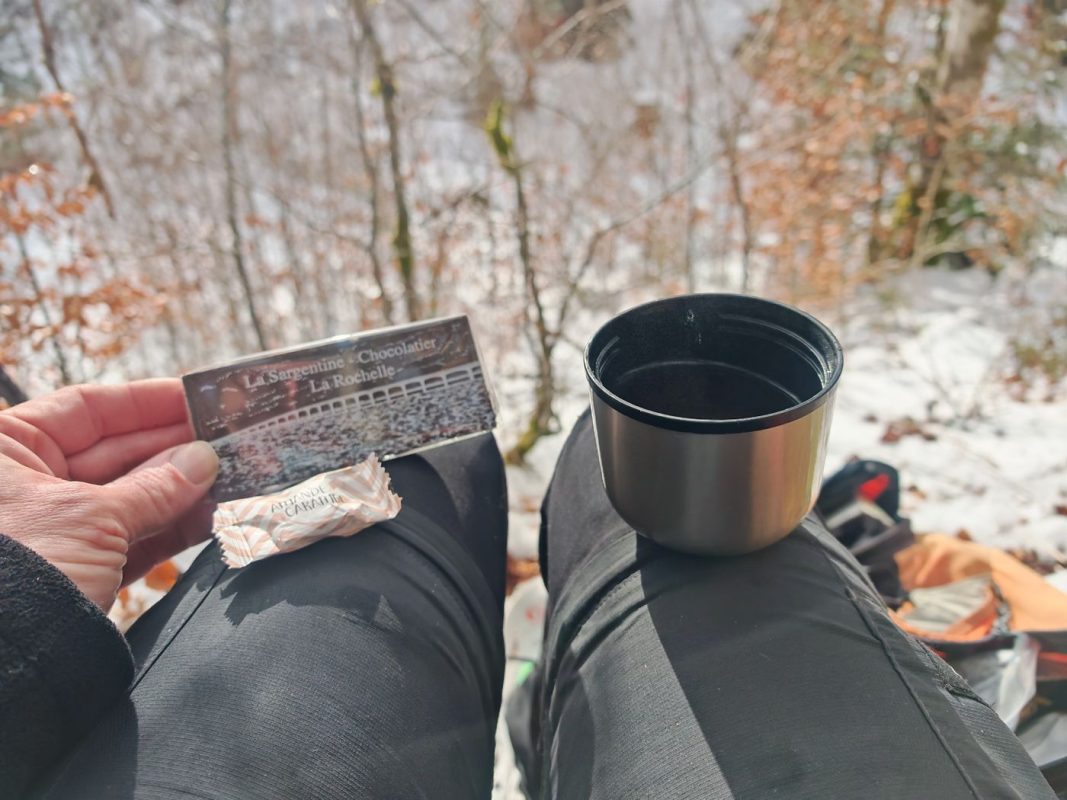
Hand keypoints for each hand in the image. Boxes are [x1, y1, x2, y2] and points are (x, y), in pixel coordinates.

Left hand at [0, 379, 218, 609]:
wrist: (1, 668)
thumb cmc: (15, 578)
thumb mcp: (93, 518)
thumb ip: (156, 486)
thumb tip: (203, 459)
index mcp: (3, 450)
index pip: (86, 408)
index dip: (147, 402)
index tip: (197, 399)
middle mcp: (22, 485)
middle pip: (114, 451)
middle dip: (175, 448)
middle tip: (229, 440)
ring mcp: (49, 530)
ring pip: (127, 497)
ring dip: (181, 490)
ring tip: (232, 477)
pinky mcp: (72, 572)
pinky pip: (128, 539)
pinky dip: (168, 529)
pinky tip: (210, 515)